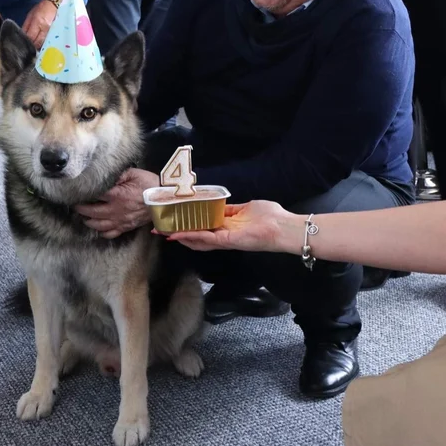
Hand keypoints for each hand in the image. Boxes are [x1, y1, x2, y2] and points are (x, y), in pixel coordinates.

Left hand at [22, 0, 57, 48]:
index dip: (26, 41)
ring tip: (34, 44)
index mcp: (38, 22)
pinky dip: (43, 44)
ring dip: (38, 45)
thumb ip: (26, 26)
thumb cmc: (41, 8)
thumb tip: (22, 36)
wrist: (55, 4)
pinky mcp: (55, 33)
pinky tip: (40, 42)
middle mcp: (45, 29)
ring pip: (43, 44)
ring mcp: (51, 32)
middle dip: (32, 45)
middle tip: (28, 45)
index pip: (31, 37)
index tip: (23, 42)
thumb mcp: (30, 15)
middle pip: (37, 43)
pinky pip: (47, 42)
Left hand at [75, 168, 157, 238]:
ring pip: (98, 225)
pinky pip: (110, 234)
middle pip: (92, 212)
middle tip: (75, 205)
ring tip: (83, 217)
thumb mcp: (134, 173)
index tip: (76, 192)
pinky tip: (98, 228)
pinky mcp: (126, 227)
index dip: (84, 194)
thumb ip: (118, 174)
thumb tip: (105, 175)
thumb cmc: (150, 185)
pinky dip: (102, 232)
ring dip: (88, 221)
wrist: (165, 201)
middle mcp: (115, 210)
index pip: (94, 195)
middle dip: (80, 209)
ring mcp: (120, 221)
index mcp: (116, 195)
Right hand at [166, 200, 294, 251]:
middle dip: (179, 232)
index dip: (189, 224)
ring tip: (164, 233)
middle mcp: (223, 234)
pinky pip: (206, 239)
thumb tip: (219, 203)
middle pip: (197, 235)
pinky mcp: (227, 241)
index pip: (204, 226)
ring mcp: (225, 239)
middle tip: (160, 230)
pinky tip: (178, 234)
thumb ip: (232, 209)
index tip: (175, 218)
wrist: (284, 227)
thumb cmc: (271, 216)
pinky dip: (191, 237)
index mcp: (228, 226)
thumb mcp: (247, 207)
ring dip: (181, 236)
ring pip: (198, 240)